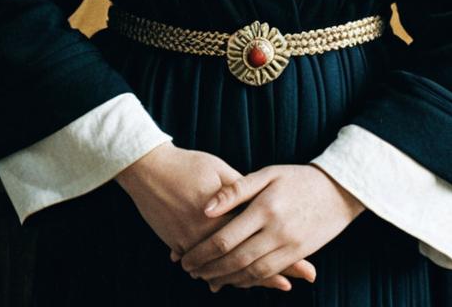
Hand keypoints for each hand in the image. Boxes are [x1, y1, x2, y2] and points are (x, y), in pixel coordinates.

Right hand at [116, 143, 315, 292]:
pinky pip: (199, 265)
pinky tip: (221, 283)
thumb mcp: (219, 169)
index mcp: (226, 212)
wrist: (149, 169)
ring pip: (221, 268)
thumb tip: (261, 202)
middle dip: (268, 274)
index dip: (280, 253)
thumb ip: (241, 189)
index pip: (259, 237)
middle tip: (289, 285)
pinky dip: (212, 274)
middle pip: (243, 258)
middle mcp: (210, 231)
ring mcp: (192, 240)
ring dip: (240, 278)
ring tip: (260, 287)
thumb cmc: (188, 164)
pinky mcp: (177, 243)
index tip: (302, 267)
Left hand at [177, 163, 365, 291]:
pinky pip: (269, 273)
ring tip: (207, 278)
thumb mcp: (268, 173)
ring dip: (227, 279)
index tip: (185, 257)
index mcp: (265, 208)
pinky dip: (249, 281)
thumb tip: (206, 208)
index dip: (203, 251)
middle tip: (190, 271)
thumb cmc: (298, 177)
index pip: (226, 238)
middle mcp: (277, 231)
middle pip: (236, 260)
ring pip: (252, 272)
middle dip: (210, 269)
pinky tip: (235, 279)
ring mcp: (290, 246)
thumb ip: (236, 190)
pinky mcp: (299, 255)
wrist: (339, 190)